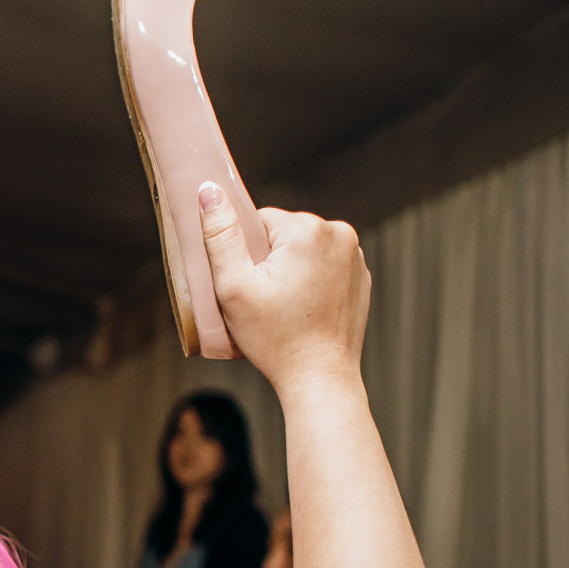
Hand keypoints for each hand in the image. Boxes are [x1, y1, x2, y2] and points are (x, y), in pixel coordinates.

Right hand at [197, 185, 370, 393]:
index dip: (245, 253)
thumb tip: (208, 191)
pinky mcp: (359, 276)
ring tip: (285, 306)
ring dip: (290, 269)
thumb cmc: (274, 337)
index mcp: (307, 229)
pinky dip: (310, 281)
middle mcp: (339, 233)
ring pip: (303, 249)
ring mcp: (354, 255)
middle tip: (264, 299)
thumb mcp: (233, 287)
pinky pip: (323, 265)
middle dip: (268, 260)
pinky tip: (303, 308)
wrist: (319, 377)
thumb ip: (219, 236)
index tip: (250, 285)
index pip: (259, 221)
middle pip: (283, 233)